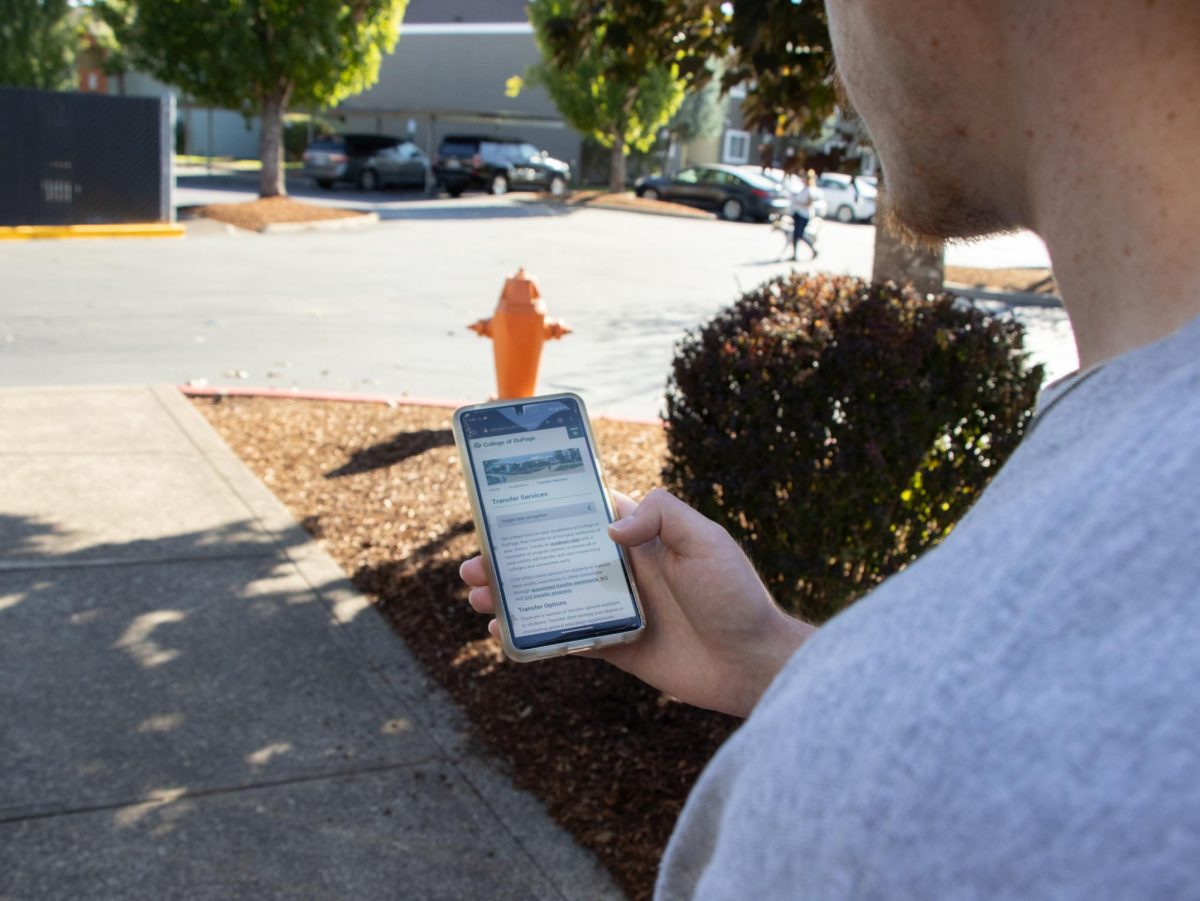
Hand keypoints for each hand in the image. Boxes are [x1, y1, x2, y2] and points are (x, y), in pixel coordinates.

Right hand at [459, 488, 813, 716]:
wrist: (754, 665)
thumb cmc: (736, 597)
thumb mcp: (706, 542)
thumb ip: (662, 516)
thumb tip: (607, 527)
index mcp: (642, 537)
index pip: (584, 512)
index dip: (544, 506)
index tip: (502, 505)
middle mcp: (623, 570)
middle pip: (553, 556)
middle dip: (511, 557)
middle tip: (472, 562)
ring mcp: (616, 609)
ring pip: (550, 596)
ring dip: (512, 594)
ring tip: (474, 595)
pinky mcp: (616, 647)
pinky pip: (564, 637)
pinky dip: (532, 635)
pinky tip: (503, 632)